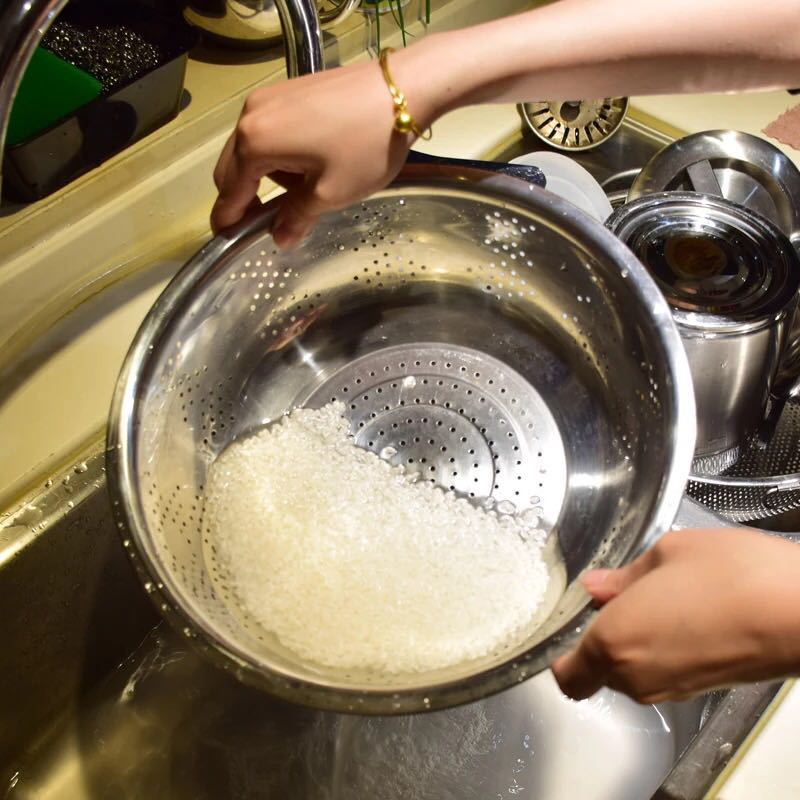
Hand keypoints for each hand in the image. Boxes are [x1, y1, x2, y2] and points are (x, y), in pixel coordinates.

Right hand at [211, 51, 431, 245]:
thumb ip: (297, 217)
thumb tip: (280, 238)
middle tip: (266, 223)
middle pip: (232, 168)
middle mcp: (251, 115)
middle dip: (245, 197)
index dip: (227, 217)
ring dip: (266, 176)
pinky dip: (278, 155)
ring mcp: (268, 98)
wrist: (401, 90)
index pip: (229, 190)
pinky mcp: (287, 91)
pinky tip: (308, 164)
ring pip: (251, 149)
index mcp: (255, 142)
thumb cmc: (365, 145)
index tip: (225, 237)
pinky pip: (268, 131)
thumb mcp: (330, 193)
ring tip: (303, 192)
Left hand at [551, 528, 799, 703]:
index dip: (562, 655)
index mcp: (614, 642)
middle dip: (602, 637)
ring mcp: (671, 688)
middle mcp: (636, 676)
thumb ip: (623, 577)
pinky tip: (683, 614)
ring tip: (658, 598)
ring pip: (631, 674)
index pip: (568, 675)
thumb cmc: (735, 576)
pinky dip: (661, 650)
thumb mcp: (668, 554)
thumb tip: (598, 587)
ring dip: (634, 642)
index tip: (569, 627)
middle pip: (599, 671)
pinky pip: (662, 674)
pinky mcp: (701, 689)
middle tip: (618, 596)